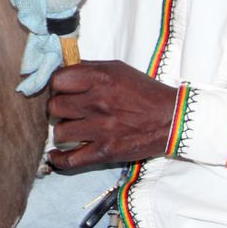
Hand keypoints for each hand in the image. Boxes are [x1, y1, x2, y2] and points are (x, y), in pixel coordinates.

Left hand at [45, 60, 178, 169]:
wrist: (171, 118)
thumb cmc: (144, 92)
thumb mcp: (117, 69)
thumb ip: (89, 68)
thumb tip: (63, 70)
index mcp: (99, 78)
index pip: (57, 81)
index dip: (56, 86)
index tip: (61, 91)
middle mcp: (97, 102)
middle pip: (54, 107)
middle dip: (58, 109)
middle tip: (67, 111)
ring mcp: (100, 128)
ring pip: (59, 132)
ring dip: (63, 131)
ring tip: (72, 130)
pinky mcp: (105, 151)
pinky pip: (71, 159)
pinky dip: (59, 159)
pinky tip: (56, 155)